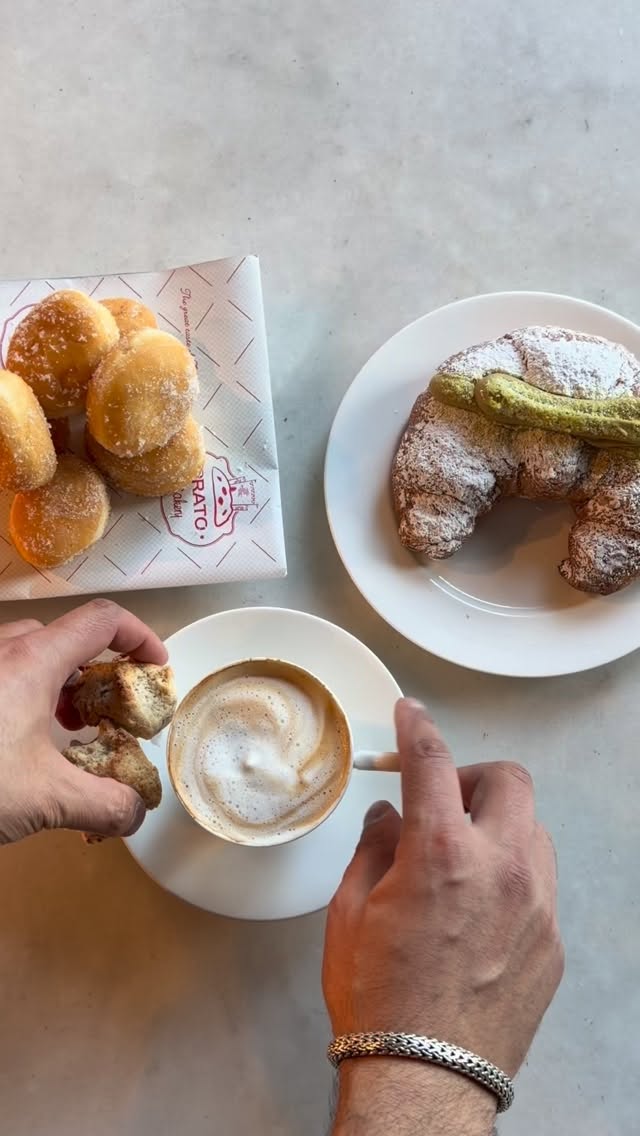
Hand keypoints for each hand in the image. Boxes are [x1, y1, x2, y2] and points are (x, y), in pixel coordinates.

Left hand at [0, 599, 166, 844]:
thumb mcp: (48, 800)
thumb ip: (105, 804)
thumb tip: (134, 813)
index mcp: (34, 661)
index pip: (103, 620)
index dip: (140, 636)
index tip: (156, 666)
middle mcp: (3, 652)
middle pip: (64, 638)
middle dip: (94, 673)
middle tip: (105, 714)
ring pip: (27, 657)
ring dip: (56, 687)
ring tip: (62, 732)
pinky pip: (2, 676)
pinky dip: (24, 698)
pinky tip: (19, 746)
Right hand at [323, 699, 563, 1134]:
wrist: (425, 1077)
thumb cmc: (379, 998)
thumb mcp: (351, 911)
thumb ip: (374, 848)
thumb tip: (388, 818)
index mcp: (442, 852)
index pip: (433, 761)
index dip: (417, 728)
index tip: (411, 714)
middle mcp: (500, 867)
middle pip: (508, 780)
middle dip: (473, 776)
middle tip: (441, 801)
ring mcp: (536, 904)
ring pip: (532, 829)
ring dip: (497, 825)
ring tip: (460, 858)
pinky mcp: (552, 941)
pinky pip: (538, 883)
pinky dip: (509, 874)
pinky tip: (478, 908)